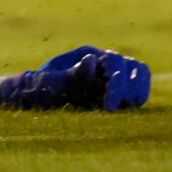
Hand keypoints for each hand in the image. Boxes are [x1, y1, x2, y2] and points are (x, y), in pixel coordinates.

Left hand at [0, 45, 150, 112]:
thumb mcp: (48, 85)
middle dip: (127, 89)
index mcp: (88, 56)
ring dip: (135, 94)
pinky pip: (135, 94)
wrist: (31, 102)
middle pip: (134, 68)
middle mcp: (102, 65)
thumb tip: (92, 61)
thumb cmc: (37, 92)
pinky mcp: (113, 96)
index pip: (115, 62)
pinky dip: (134, 101)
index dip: (116, 82)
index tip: (107, 107)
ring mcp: (109, 79)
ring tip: (122, 111)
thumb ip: (70, 77)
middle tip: (111, 109)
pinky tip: (122, 115)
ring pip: (139, 78)